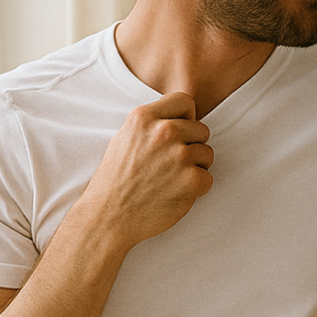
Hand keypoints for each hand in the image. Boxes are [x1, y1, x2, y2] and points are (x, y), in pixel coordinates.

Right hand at [80, 92, 213, 249]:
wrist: (109, 216)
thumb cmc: (116, 180)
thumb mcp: (126, 138)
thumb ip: (152, 124)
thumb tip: (181, 119)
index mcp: (144, 117)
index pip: (185, 101)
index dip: (186, 118)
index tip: (179, 134)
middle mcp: (164, 132)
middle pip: (201, 129)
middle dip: (192, 146)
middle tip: (171, 165)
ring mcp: (179, 155)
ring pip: (207, 154)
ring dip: (195, 168)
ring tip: (171, 180)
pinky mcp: (191, 179)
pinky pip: (208, 178)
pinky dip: (196, 189)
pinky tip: (175, 193)